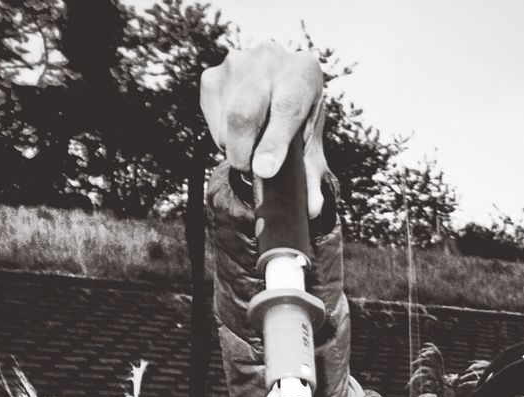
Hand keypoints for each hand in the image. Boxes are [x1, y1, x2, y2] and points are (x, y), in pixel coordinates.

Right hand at [200, 42, 328, 215]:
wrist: (281, 83)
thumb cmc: (299, 120)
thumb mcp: (311, 144)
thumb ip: (311, 176)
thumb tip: (311, 209)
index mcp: (302, 75)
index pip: (286, 109)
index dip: (274, 144)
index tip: (263, 172)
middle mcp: (269, 61)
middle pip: (244, 114)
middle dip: (243, 154)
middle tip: (250, 171)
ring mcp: (236, 65)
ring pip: (225, 123)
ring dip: (234, 148)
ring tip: (251, 147)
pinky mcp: (212, 77)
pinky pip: (212, 122)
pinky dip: (223, 138)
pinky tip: (239, 133)